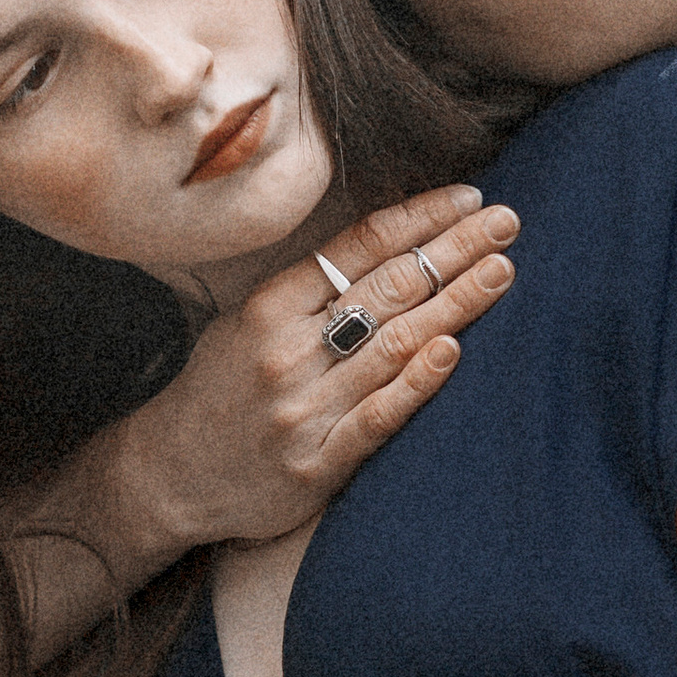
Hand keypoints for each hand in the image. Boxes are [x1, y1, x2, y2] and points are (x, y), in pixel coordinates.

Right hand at [124, 184, 515, 552]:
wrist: (168, 478)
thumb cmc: (220, 394)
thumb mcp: (245, 324)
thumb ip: (309, 291)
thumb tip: (390, 247)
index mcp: (269, 306)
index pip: (357, 246)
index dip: (419, 217)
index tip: (469, 197)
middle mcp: (286, 350)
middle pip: (385, 287)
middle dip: (454, 248)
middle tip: (508, 221)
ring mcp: (302, 408)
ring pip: (391, 344)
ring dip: (454, 304)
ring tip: (502, 270)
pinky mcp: (316, 464)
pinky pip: (376, 417)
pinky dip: (416, 383)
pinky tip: (454, 351)